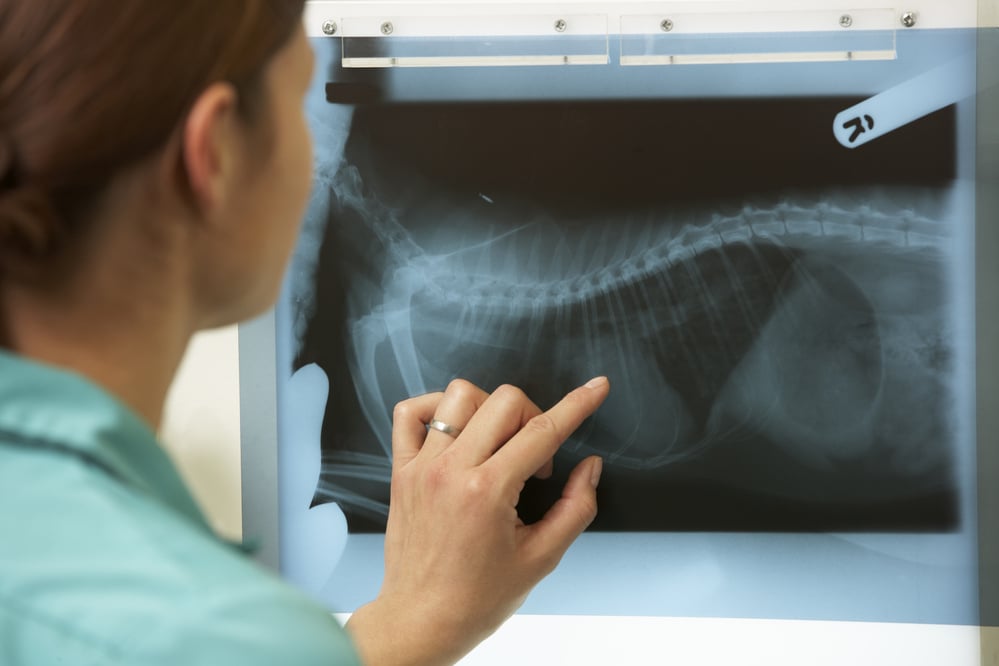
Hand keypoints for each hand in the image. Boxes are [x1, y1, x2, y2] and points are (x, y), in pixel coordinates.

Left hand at [346, 377, 609, 665]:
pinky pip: (411, 412)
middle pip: (505, 401)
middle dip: (535, 417)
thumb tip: (590, 467)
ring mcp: (422, 466)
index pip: (543, 431)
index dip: (578, 405)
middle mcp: (451, 470)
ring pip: (460, 395)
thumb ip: (575, 507)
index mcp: (488, 492)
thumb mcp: (542, 559)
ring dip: (490, 409)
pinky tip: (458, 430)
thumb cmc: (477, 598)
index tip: (596, 388)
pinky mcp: (401, 470)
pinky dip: (437, 407)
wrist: (421, 620)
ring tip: (498, 444)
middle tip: (536, 458)